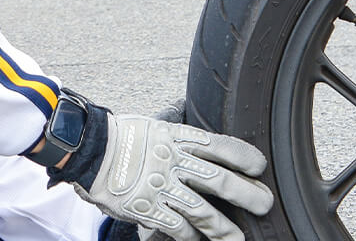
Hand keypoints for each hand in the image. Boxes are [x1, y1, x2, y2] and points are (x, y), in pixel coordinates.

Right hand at [76, 114, 272, 240]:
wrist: (90, 149)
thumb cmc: (121, 135)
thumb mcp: (155, 126)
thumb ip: (179, 137)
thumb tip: (201, 144)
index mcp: (177, 138)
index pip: (220, 147)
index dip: (243, 158)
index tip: (259, 167)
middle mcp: (174, 163)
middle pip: (220, 181)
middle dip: (247, 194)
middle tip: (265, 204)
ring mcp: (162, 187)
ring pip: (204, 211)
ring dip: (225, 228)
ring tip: (239, 238)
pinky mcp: (149, 209)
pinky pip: (177, 228)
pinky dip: (192, 238)